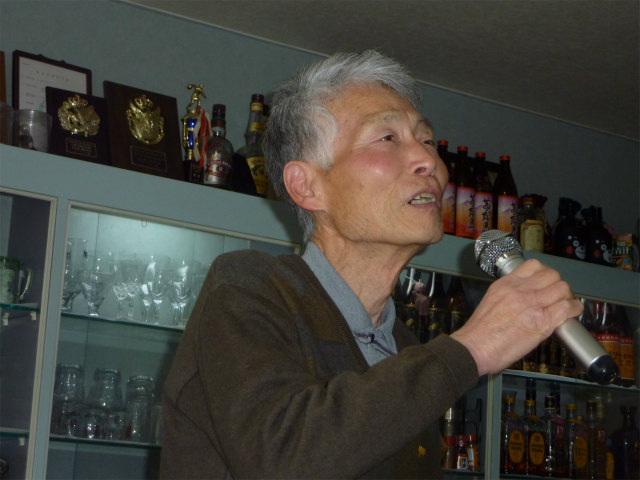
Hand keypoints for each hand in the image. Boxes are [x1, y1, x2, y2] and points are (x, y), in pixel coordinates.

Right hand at [450, 259, 582, 375]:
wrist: (474, 348)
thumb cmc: (479, 332)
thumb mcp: (491, 301)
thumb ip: (509, 295)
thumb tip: (526, 297)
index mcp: (506, 284)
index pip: (533, 265)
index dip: (545, 273)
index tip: (546, 282)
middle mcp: (520, 291)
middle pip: (552, 275)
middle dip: (558, 284)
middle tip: (558, 296)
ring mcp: (532, 305)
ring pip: (562, 289)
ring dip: (568, 297)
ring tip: (566, 305)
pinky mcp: (542, 322)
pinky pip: (567, 308)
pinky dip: (574, 310)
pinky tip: (572, 314)